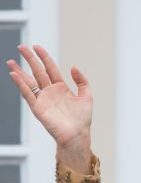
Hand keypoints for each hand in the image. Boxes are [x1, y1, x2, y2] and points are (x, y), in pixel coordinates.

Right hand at [6, 44, 93, 172]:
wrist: (77, 135)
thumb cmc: (82, 119)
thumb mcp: (87, 96)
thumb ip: (81, 80)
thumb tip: (73, 66)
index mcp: (62, 88)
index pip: (50, 69)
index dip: (44, 57)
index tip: (37, 47)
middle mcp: (50, 92)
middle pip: (38, 71)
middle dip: (30, 59)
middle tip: (21, 47)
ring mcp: (43, 99)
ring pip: (29, 81)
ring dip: (20, 71)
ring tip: (10, 61)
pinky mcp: (37, 108)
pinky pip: (27, 94)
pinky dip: (20, 84)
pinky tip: (14, 75)